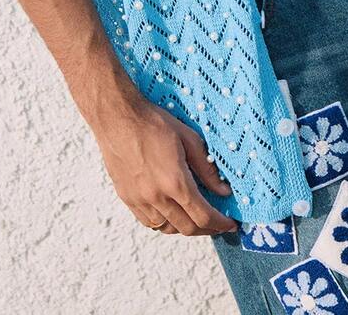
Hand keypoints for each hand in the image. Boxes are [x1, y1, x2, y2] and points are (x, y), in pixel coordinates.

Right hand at [94, 95, 240, 236]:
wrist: (117, 117)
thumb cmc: (153, 122)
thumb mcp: (188, 139)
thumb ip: (207, 168)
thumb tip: (223, 191)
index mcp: (174, 182)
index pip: (203, 216)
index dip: (220, 224)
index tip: (230, 224)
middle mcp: (156, 197)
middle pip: (187, 228)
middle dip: (207, 229)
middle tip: (217, 223)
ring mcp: (139, 200)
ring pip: (167, 228)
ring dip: (185, 227)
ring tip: (195, 217)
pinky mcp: (127, 198)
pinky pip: (149, 222)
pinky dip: (164, 223)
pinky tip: (171, 212)